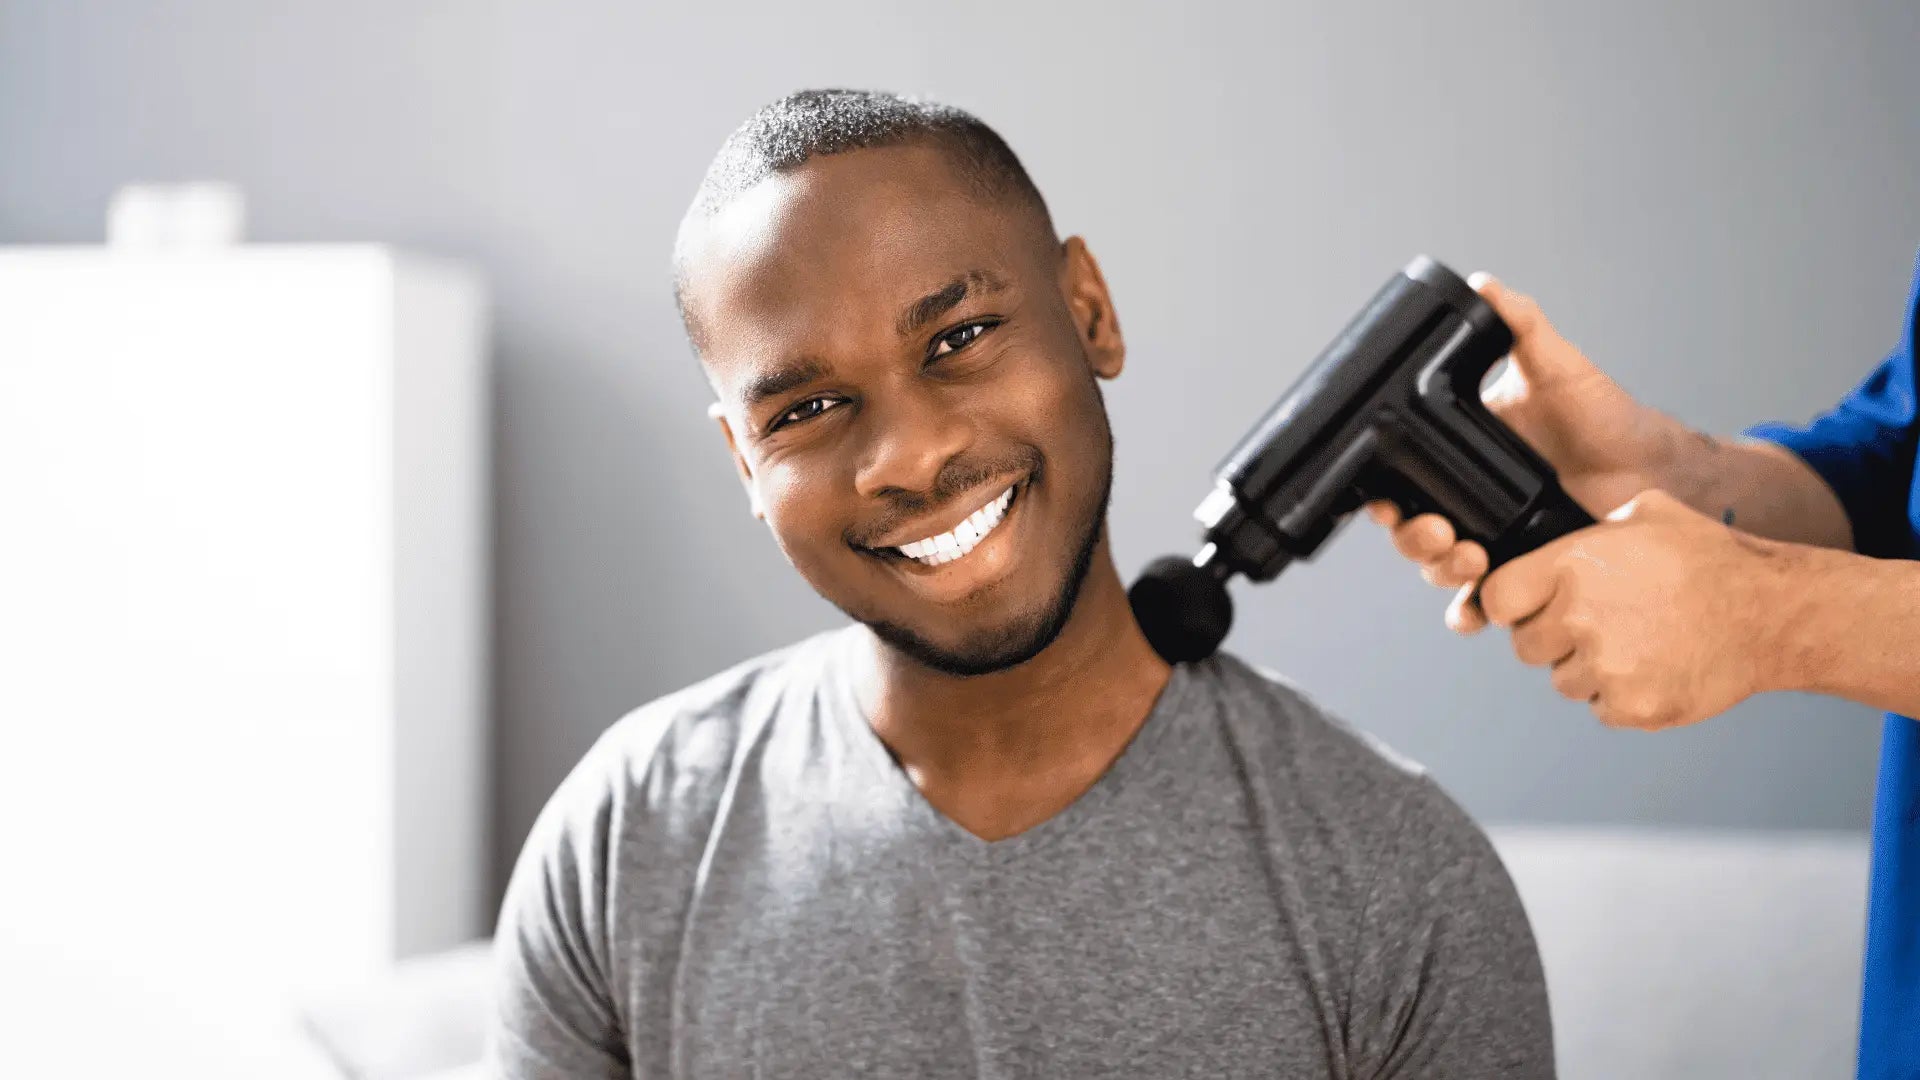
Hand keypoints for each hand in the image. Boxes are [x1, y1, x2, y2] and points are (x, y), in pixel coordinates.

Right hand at [1365, 272, 1682, 631]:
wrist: (1654, 471)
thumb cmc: (1605, 416)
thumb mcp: (1558, 366)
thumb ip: (1520, 324)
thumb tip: (1483, 284)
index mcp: (1461, 450)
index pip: (1403, 476)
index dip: (1381, 494)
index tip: (1384, 501)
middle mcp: (1469, 497)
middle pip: (1411, 529)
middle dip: (1413, 538)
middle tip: (1438, 531)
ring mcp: (1493, 535)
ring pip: (1440, 565)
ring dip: (1440, 569)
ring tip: (1468, 560)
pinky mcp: (1524, 569)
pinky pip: (1484, 598)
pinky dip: (1471, 610)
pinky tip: (1477, 610)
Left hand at [1475, 489, 1788, 729]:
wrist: (1771, 612)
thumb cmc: (1711, 559)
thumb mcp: (1647, 513)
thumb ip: (1590, 527)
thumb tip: (1556, 531)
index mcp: (1570, 565)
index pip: (1495, 600)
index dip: (1510, 605)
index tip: (1528, 607)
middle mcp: (1578, 618)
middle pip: (1526, 647)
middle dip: (1553, 639)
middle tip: (1599, 624)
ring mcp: (1605, 667)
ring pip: (1563, 681)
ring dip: (1589, 669)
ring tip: (1638, 642)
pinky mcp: (1632, 706)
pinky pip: (1601, 708)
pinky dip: (1622, 696)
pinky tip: (1656, 666)